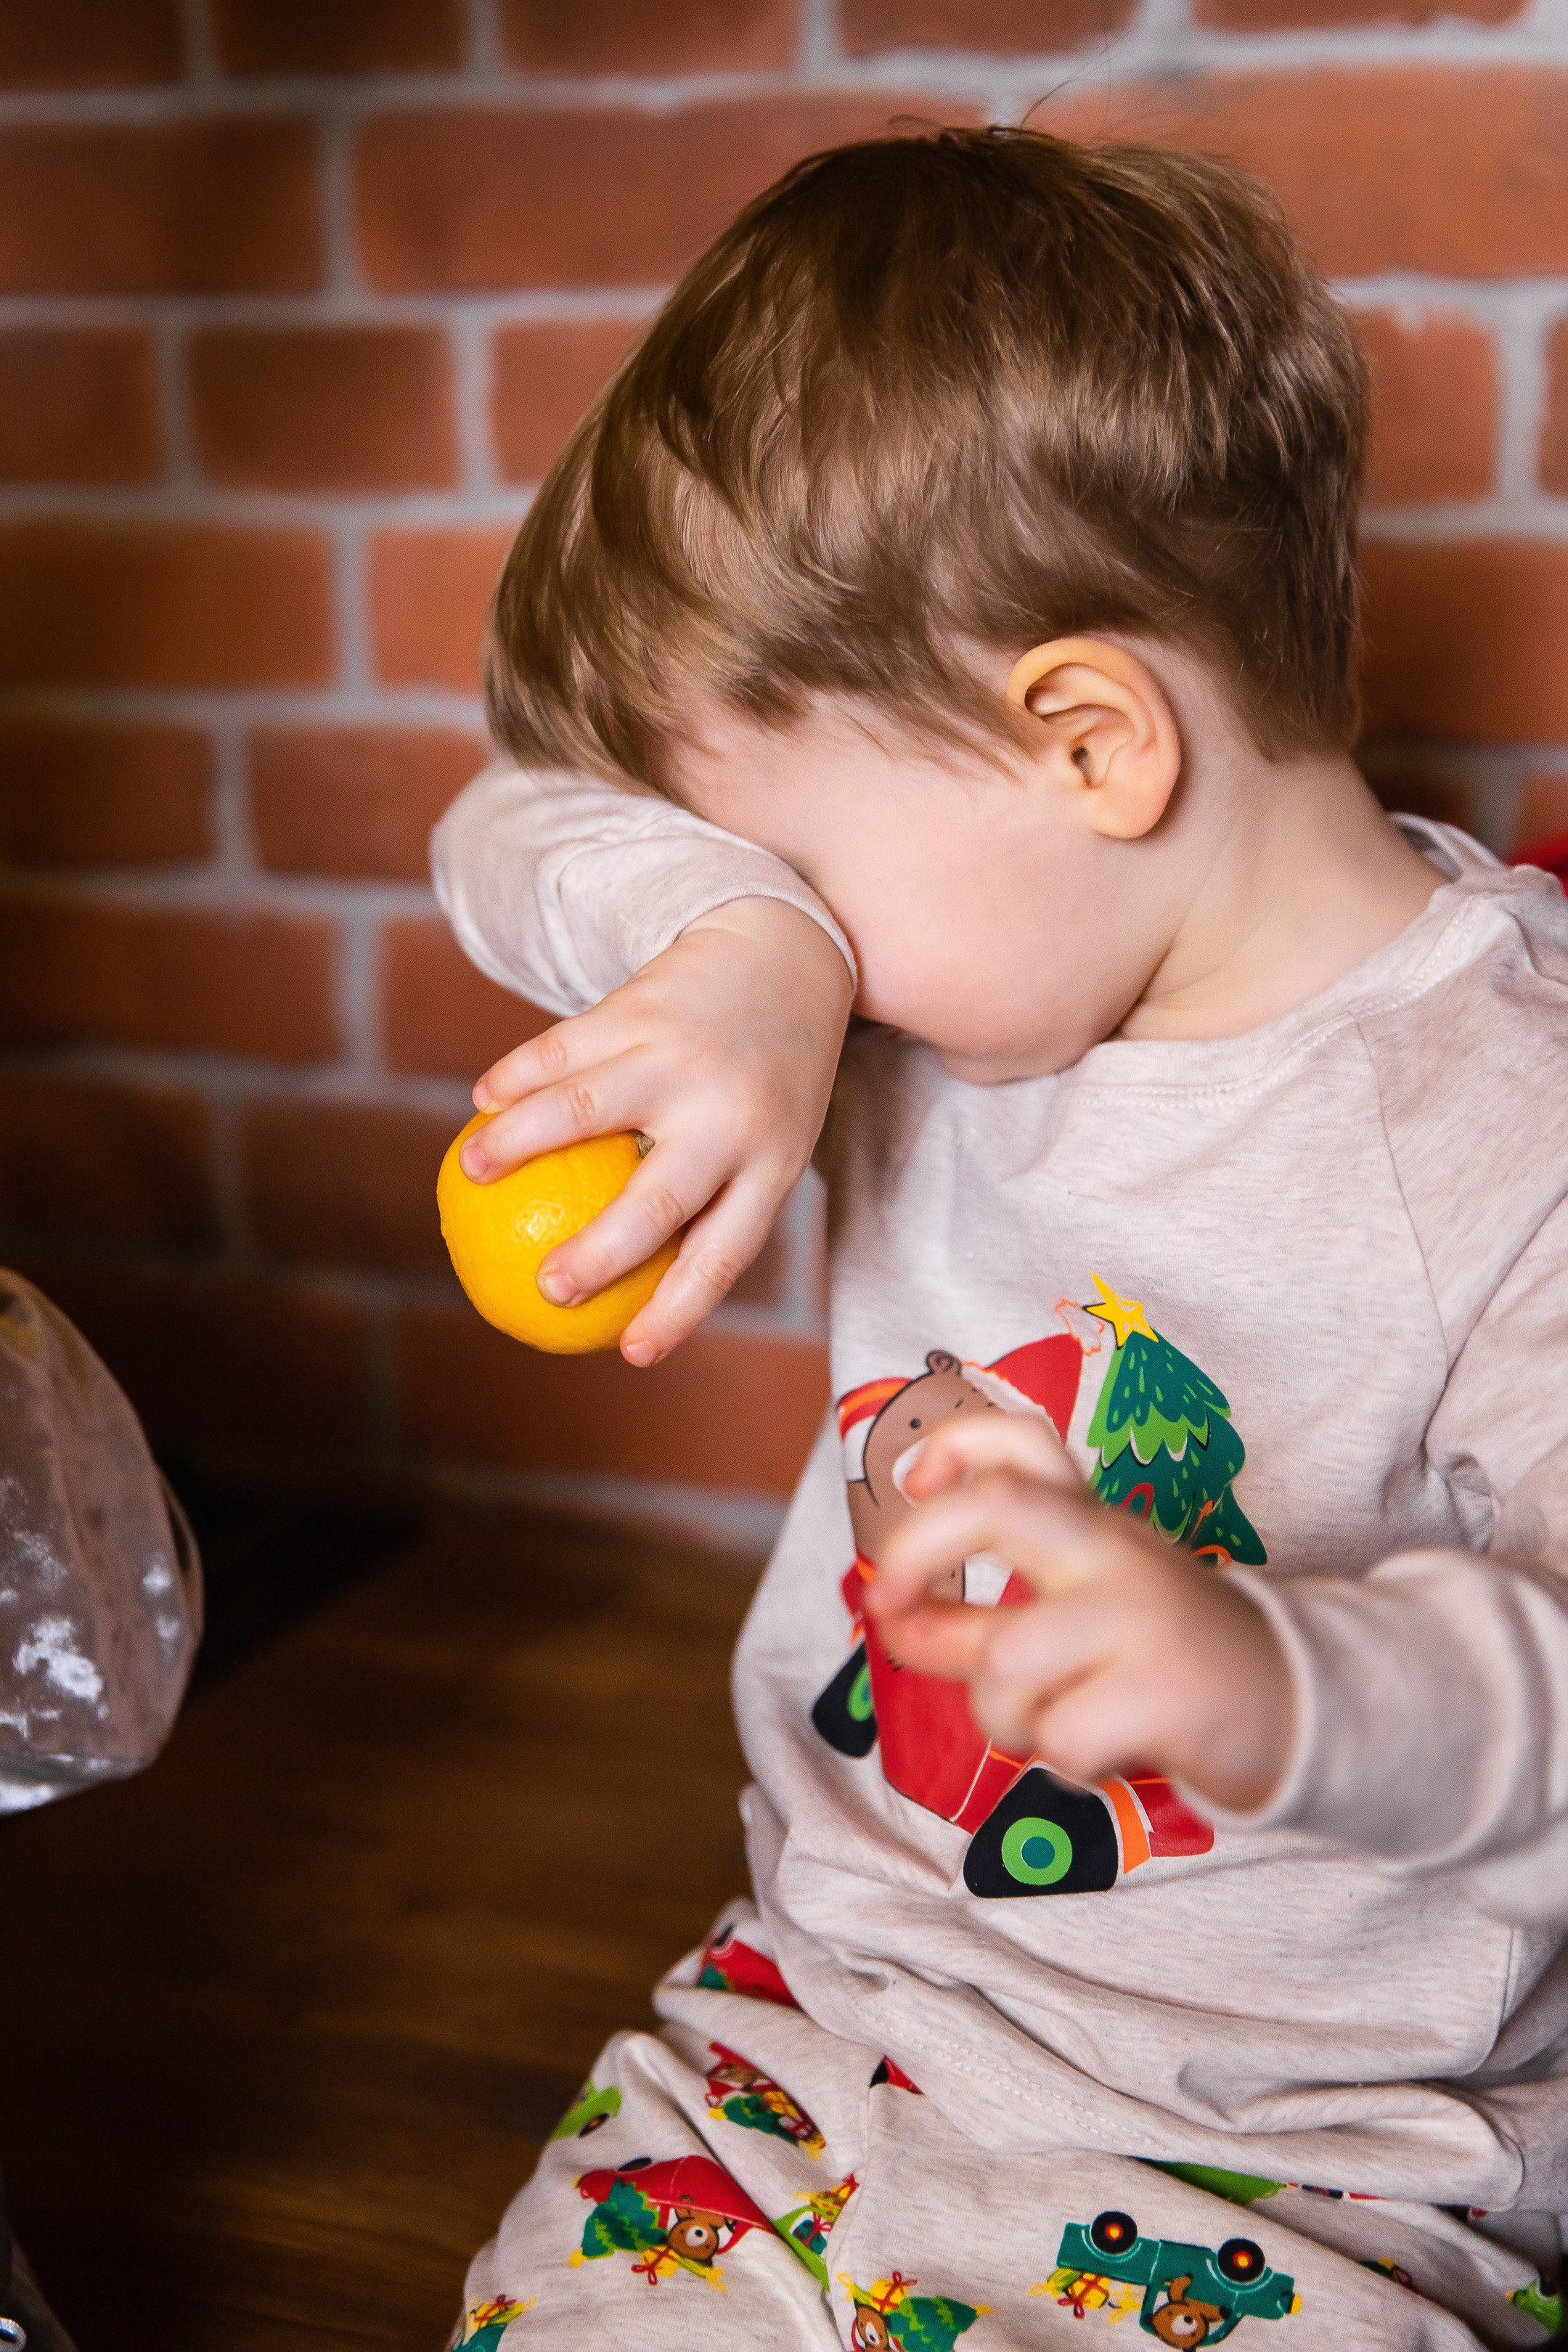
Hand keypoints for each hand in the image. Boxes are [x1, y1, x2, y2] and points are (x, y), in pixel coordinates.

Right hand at [458, 899, 852, 1365]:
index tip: (630, 1356)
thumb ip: (713, 1200)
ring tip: (470, 1173)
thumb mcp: (773, 1139)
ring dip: (517, 1144)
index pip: (723, 1255)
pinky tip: (483, 1102)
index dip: (678, 1312)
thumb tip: (634, 1289)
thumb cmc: (767, 1078)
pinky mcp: (642, 1007)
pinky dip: (516, 1076)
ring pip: (583, 1109)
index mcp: (771, 1162)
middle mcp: (729, 1116)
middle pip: (657, 1201)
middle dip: (598, 1254)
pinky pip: (563, 1047)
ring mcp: (682, 1057)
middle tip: (544, 1287)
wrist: (785, 954)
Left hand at [865, 1413, 1293, 1812]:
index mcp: (1093, 1523)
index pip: (1022, 1442)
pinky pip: (1060, 1737)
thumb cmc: (1161, 1657)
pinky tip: (1106, 1755)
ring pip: (1004, 1663)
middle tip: (888, 1607)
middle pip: (996, 1506)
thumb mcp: (1080, 1611)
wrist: (1298, 1705)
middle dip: (916, 1550)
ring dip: (1004, 1718)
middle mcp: (1115, 1550)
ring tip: (1051, 1726)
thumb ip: (988, 1611)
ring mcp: (1142, 1615)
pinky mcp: (1169, 1689)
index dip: (953, 1446)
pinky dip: (1065, 1765)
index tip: (914, 1482)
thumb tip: (891, 1615)